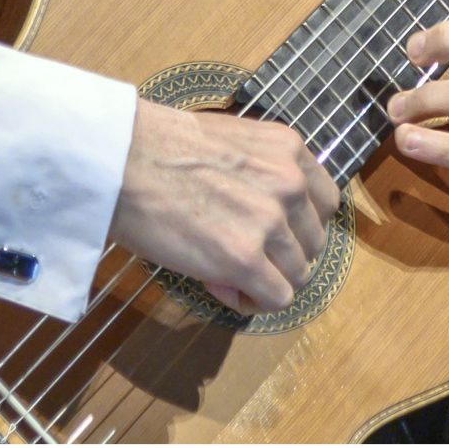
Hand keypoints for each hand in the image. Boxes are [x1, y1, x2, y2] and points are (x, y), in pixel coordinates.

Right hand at [107, 98, 340, 314]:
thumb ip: (261, 181)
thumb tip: (264, 232)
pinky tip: (228, 289)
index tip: (271, 233)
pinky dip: (256, 301)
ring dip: (268, 279)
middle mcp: (291, 183)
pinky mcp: (244, 259)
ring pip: (298, 274)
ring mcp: (270, 222)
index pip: (325, 203)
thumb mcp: (232, 146)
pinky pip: (276, 298)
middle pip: (314, 243)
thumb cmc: (162, 146)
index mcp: (290, 149)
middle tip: (244, 256)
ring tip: (231, 274)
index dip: (298, 225)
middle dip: (283, 255)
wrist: (123, 159)